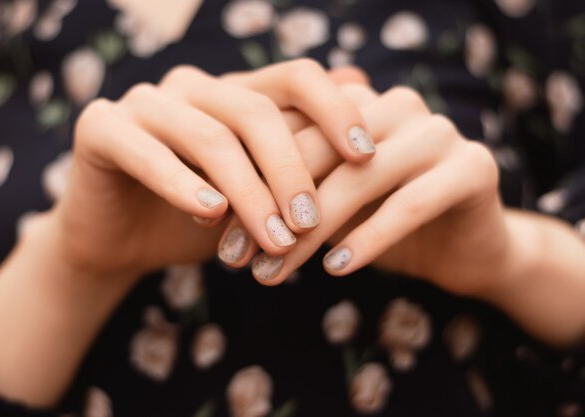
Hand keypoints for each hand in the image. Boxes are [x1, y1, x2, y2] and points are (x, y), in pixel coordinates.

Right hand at [50, 59, 374, 279]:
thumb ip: (303, 150)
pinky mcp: (100, 127)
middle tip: (310, 224)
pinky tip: (209, 214)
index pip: (294, 78)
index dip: (334, 110)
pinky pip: (146, 151)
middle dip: (290, 170)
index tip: (366, 157)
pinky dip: (181, 183)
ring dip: (247, 193)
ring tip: (273, 240)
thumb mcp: (258, 192)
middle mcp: (192, 88)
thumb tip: (364, 89)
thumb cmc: (198, 216)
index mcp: (232, 94)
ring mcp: (144, 102)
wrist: (119, 241)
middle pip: (255, 111)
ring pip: (210, 136)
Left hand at [219, 84, 507, 296]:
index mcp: (359, 105)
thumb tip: (215, 219)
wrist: (464, 248)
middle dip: (271, 209)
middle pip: (320, 153)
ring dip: (312, 232)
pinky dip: (370, 238)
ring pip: (361, 178)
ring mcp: (438, 133)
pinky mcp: (473, 167)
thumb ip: (287, 198)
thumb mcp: (330, 209)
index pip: (292, 134)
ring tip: (274, 274)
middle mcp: (398, 106)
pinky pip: (411, 203)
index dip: (250, 184)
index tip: (217, 236)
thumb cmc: (384, 226)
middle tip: (236, 258)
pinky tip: (336, 269)